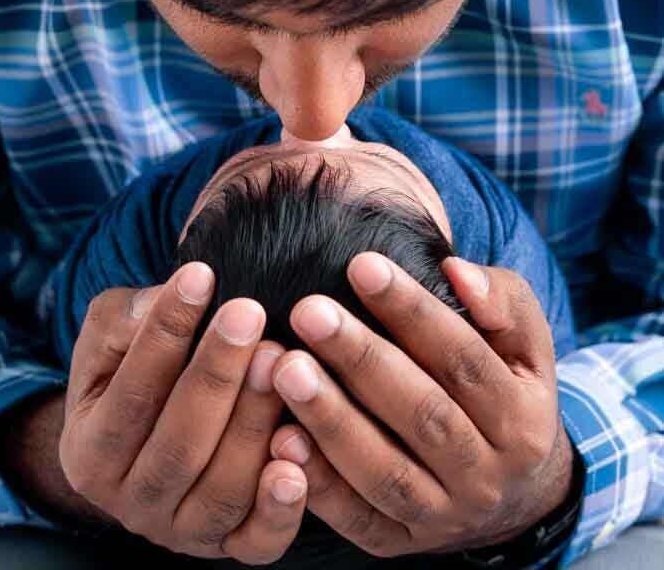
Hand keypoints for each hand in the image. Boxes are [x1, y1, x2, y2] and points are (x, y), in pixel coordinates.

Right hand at [61, 262, 306, 562]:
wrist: (150, 435)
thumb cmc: (132, 370)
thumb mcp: (111, 336)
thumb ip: (127, 319)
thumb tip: (163, 301)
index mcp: (90, 452)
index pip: (130, 392)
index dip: (164, 333)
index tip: (201, 276)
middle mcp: (131, 503)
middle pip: (179, 445)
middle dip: (217, 373)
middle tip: (249, 313)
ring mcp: (182, 531)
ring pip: (221, 489)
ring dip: (254, 422)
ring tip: (280, 361)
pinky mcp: (231, 547)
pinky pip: (257, 542)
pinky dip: (281, 505)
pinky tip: (301, 448)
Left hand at [269, 254, 573, 557]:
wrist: (517, 493)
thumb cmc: (507, 387)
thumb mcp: (526, 344)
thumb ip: (502, 299)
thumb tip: (456, 271)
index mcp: (524, 419)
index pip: (463, 359)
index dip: (412, 311)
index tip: (361, 266)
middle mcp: (488, 475)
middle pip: (422, 414)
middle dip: (360, 359)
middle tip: (308, 312)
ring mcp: (445, 517)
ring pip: (385, 472)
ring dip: (332, 420)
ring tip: (285, 368)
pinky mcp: (402, 544)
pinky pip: (358, 521)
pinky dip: (319, 485)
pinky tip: (281, 441)